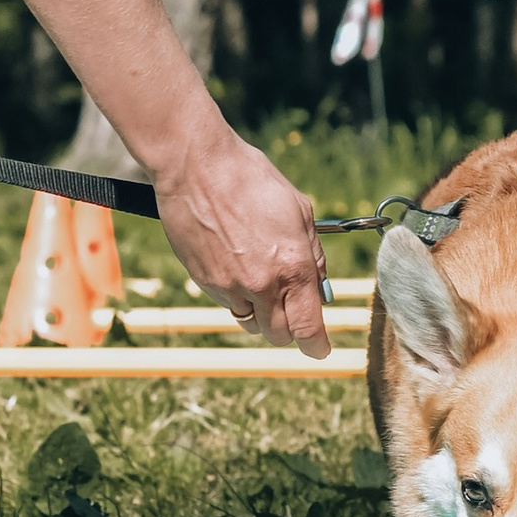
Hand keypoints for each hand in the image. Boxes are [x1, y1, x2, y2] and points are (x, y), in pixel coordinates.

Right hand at [151, 126, 331, 356]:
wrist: (197, 167)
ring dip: (262, 315)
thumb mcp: (300, 211)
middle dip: (290, 329)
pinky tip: (237, 266)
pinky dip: (237, 297)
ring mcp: (229, 285)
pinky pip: (228, 304)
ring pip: (251, 324)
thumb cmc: (252, 180)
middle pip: (280, 335)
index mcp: (293, 267)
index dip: (317, 346)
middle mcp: (262, 284)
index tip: (320, 349)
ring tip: (263, 285)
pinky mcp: (204, 281)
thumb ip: (313, 255)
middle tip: (293, 310)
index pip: (308, 328)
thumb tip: (318, 286)